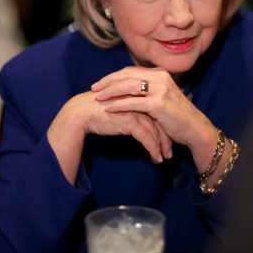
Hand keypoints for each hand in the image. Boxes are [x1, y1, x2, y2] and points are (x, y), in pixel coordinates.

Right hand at [54, 90, 171, 163]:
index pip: (158, 110)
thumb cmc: (99, 111)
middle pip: (160, 119)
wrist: (81, 113)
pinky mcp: (128, 120)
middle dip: (166, 137)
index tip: (170, 140)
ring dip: (161, 146)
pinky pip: (146, 137)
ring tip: (164, 158)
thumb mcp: (121, 108)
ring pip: (155, 129)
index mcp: (138, 94)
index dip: (165, 126)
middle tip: (170, 152)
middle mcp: (139, 100)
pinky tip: (156, 158)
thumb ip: (134, 110)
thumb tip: (146, 122)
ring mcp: (134, 109)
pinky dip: (153, 148)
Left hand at [92, 66, 215, 151]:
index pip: (130, 71)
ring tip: (98, 98)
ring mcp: (160, 89)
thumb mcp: (162, 98)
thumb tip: (126, 90)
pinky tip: (107, 109)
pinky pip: (132, 102)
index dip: (113, 77)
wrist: (195, 128)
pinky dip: (118, 105)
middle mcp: (160, 77)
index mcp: (160, 74)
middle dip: (107, 82)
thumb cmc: (177, 116)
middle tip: (93, 88)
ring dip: (110, 92)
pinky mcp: (158, 103)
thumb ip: (147, 91)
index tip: (100, 83)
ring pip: (128, 86)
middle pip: (127, 75)